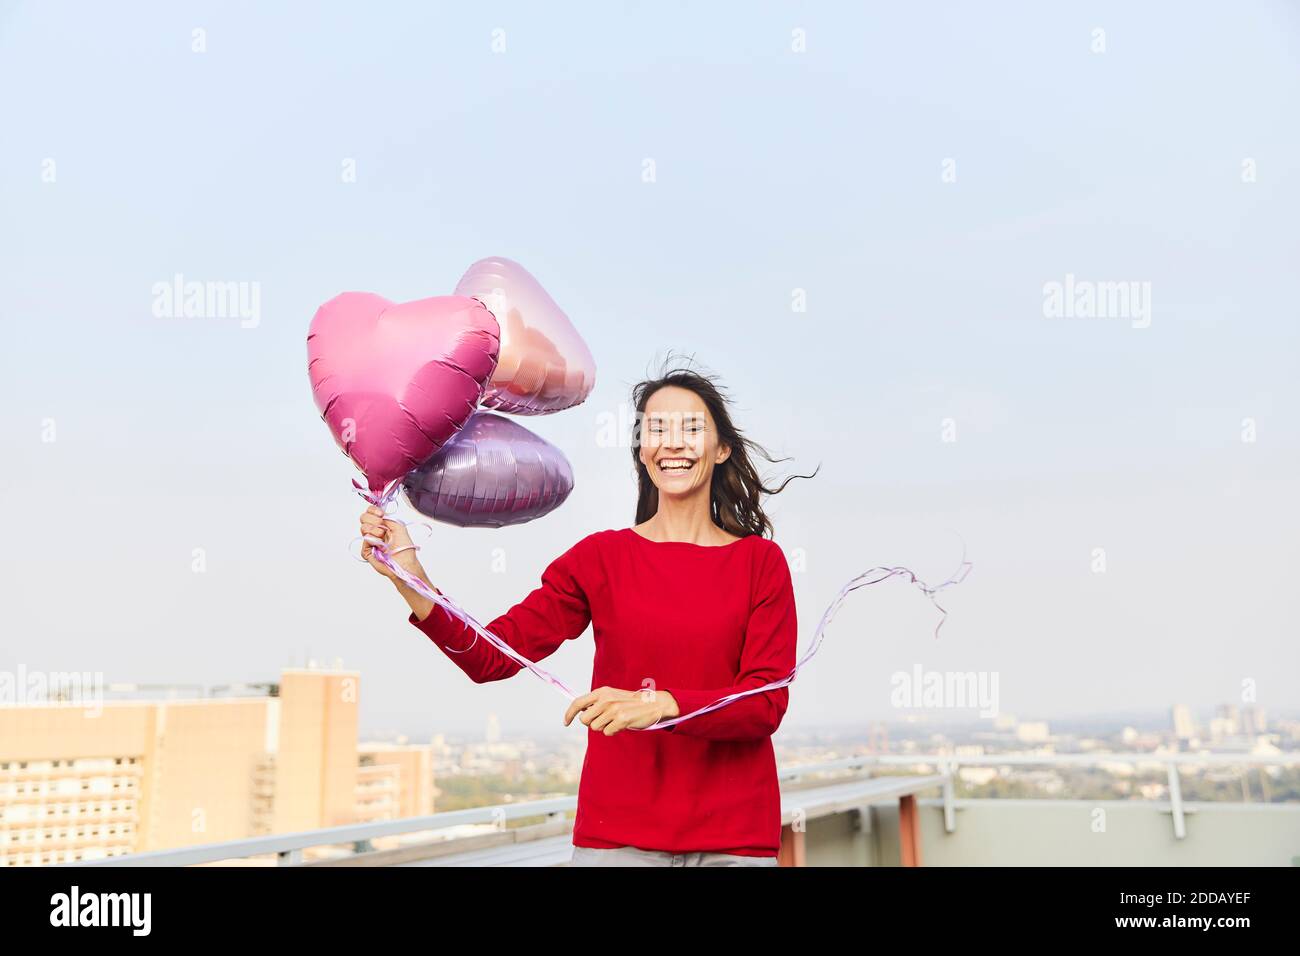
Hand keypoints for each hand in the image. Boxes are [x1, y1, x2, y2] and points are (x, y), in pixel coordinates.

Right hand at [358, 505, 418, 579]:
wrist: (404, 562)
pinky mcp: (366, 551)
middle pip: (363, 518)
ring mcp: (370, 541)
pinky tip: (379, 545)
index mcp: (383, 524)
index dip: (372, 510)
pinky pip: (364, 541)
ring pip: (363, 528)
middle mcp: (375, 531)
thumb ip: (388, 517)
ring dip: (374, 530)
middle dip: (372, 519)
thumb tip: (379, 513)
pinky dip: (372, 540)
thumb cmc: (405, 547)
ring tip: (382, 536)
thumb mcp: (399, 526)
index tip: (380, 514)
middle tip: (382, 526)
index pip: (371, 512)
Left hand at [563, 686, 678, 735]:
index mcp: (601, 692)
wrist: (652, 703)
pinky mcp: (621, 719)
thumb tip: (579, 713)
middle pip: (584, 719)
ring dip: (604, 727)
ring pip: (595, 727)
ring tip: (615, 721)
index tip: (565, 722)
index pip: (578, 702)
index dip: (569, 714)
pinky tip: (622, 725)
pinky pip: (607, 732)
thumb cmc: (629, 703)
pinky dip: (613, 731)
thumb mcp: (611, 696)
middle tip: (604, 720)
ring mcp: (613, 709)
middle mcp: (605, 699)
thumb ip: (596, 702)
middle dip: (592, 723)